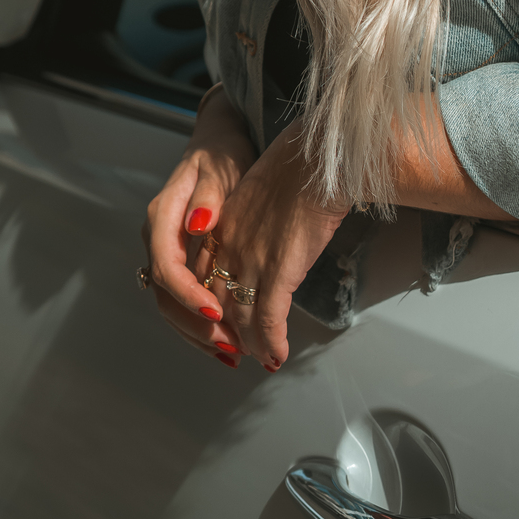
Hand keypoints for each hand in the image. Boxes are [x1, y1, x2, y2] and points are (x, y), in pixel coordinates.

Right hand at [142, 88, 257, 369]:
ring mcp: (165, 252)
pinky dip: (199, 326)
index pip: (167, 265)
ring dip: (196, 334)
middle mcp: (157, 238)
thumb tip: (198, 224)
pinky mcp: (179, 262)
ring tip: (231, 354)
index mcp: (162, 215)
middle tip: (230, 346)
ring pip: (170, 305)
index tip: (216, 314)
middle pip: (164, 294)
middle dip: (195, 325)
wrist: (218, 142)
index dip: (188, 294)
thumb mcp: (220, 165)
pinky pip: (181, 302)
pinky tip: (223, 345)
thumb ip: (209, 195)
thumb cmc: (222, 153)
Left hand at [193, 117, 344, 371]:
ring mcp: (251, 262)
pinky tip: (278, 355)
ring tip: (261, 356)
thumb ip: (245, 225)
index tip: (220, 320)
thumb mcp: (255, 196)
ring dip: (251, 344)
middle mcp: (228, 248)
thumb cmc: (295, 171)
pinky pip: (269, 320)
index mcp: (220, 228)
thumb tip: (254, 246)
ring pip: (241, 318)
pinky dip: (272, 342)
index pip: (201, 278)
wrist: (317, 161)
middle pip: (215, 303)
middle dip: (225, 332)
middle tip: (237, 350)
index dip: (209, 305)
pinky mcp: (278, 272)